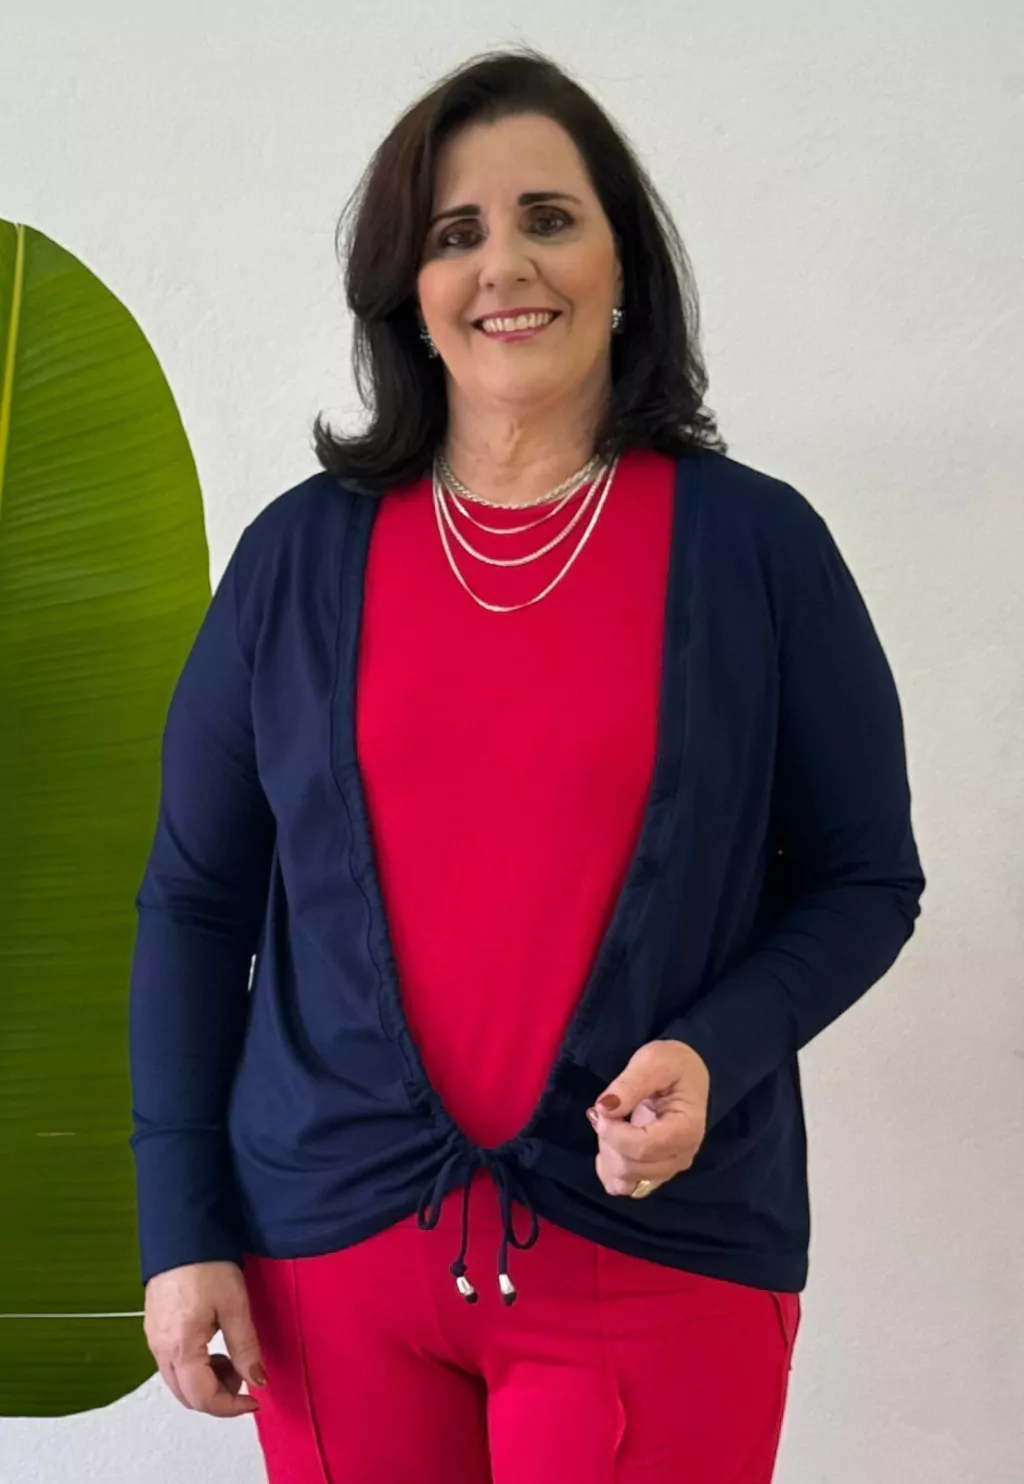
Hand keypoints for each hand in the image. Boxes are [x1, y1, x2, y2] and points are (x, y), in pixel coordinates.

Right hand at [143, 1260, 265, 1416]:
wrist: (181, 1233)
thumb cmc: (205, 1263)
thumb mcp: (235, 1306)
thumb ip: (245, 1347)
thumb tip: (257, 1379)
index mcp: (181, 1348)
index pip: (204, 1398)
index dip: (231, 1407)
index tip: (254, 1399)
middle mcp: (161, 1349)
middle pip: (187, 1396)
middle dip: (218, 1396)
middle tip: (244, 1375)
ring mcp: (154, 1339)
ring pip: (178, 1381)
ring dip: (206, 1381)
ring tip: (230, 1355)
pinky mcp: (155, 1328)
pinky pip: (172, 1363)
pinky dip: (194, 1366)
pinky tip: (212, 1344)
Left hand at [587, 1039, 710, 1197]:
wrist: (686, 1075)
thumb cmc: (673, 1065)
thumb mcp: (653, 1061)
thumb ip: (629, 1084)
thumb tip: (604, 1108)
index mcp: (686, 1129)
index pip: (642, 1148)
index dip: (613, 1133)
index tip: (601, 1109)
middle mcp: (682, 1156)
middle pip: (631, 1167)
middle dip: (608, 1140)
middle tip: (607, 1111)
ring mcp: (669, 1168)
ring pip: (625, 1180)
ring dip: (608, 1154)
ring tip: (613, 1124)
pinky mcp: (655, 1173)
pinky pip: (625, 1186)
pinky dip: (610, 1170)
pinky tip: (609, 1145)